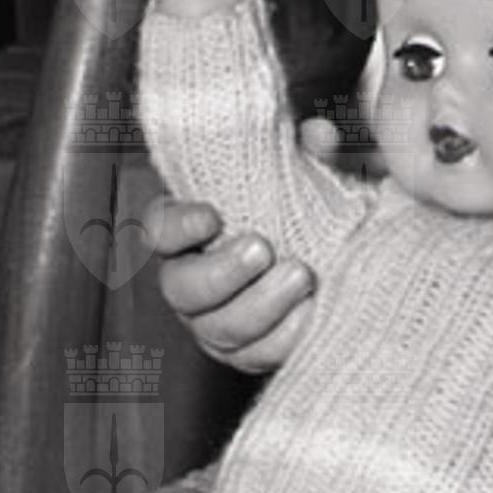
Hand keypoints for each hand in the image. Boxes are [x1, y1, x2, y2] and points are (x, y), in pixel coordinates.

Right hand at [142, 128, 336, 374]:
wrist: (332, 253)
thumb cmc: (302, 208)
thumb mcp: (308, 172)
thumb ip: (312, 152)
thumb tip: (320, 136)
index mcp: (192, 233)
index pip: (160, 229)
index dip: (177, 227)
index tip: (212, 215)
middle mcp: (193, 281)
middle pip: (183, 290)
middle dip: (221, 274)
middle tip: (262, 248)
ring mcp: (219, 321)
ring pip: (221, 330)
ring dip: (261, 307)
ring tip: (301, 275)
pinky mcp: (252, 350)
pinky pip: (258, 356)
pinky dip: (286, 336)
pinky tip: (313, 311)